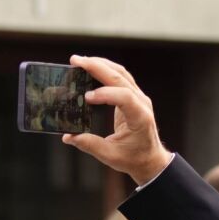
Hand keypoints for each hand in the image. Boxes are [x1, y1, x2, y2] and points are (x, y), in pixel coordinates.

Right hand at [57, 55, 172, 186]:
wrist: (150, 158)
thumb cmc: (133, 158)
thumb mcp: (111, 156)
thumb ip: (90, 145)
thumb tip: (68, 137)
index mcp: (139, 117)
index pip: (124, 97)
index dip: (105, 94)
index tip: (87, 98)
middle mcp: (141, 103)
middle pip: (121, 77)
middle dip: (98, 67)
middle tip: (76, 61)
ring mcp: (138, 97)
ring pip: (120, 73)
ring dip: (100, 64)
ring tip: (80, 61)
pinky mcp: (132, 96)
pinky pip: (120, 77)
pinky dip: (105, 70)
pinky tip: (91, 67)